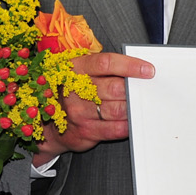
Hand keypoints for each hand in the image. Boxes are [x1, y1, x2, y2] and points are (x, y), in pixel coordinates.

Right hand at [33, 52, 154, 163]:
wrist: (47, 121)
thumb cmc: (70, 91)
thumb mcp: (78, 73)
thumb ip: (102, 70)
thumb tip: (135, 71)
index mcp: (75, 69)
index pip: (106, 63)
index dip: (130, 65)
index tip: (148, 70)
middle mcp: (75, 89)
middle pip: (114, 87)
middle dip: (134, 89)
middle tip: (146, 90)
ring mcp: (79, 112)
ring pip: (117, 109)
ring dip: (133, 107)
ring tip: (141, 104)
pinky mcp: (85, 130)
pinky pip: (114, 129)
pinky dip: (128, 124)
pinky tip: (132, 120)